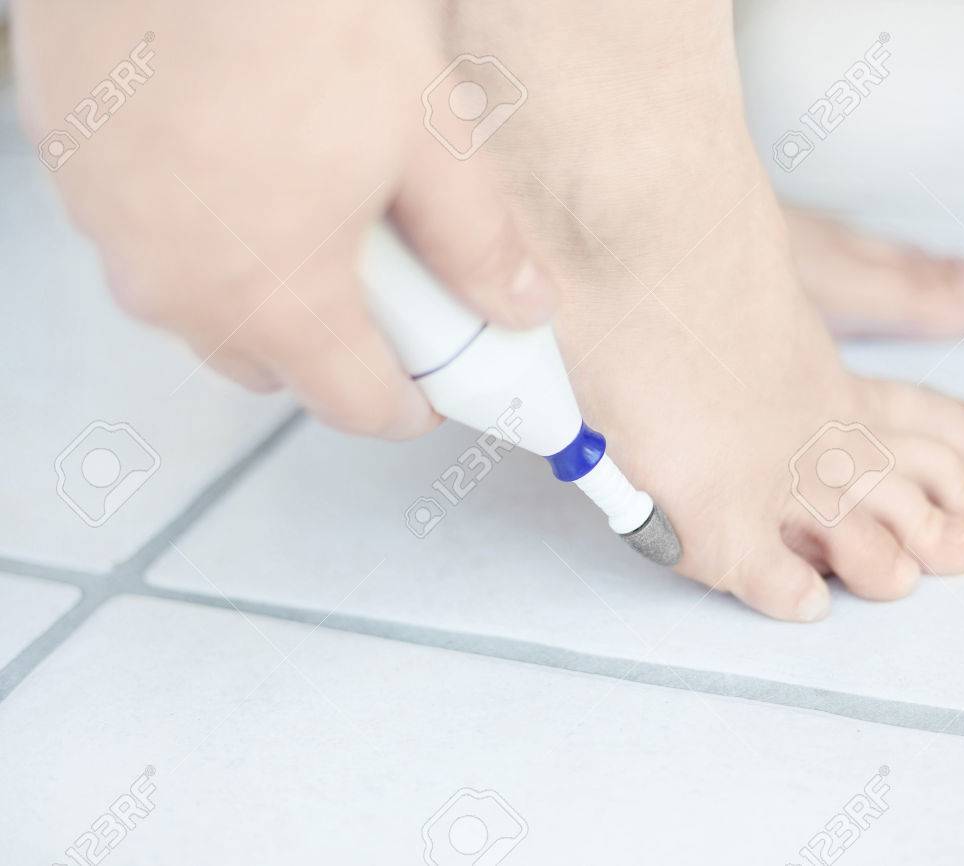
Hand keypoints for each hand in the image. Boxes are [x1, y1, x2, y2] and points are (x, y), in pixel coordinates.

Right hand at [11, 0, 557, 437]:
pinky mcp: (66, 159)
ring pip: (201, 298)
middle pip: (273, 362)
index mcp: (274, 296)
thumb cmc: (298, 9)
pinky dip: (197, 214)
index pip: (355, 405)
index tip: (432, 390)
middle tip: (384, 274)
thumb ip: (477, 242)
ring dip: (258, 274)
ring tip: (308, 190)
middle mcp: (173, 282)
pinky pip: (144, 228)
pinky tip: (237, 147)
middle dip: (333, 339)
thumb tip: (519, 304)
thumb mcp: (429, 131)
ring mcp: (107, 223)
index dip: (409, 403)